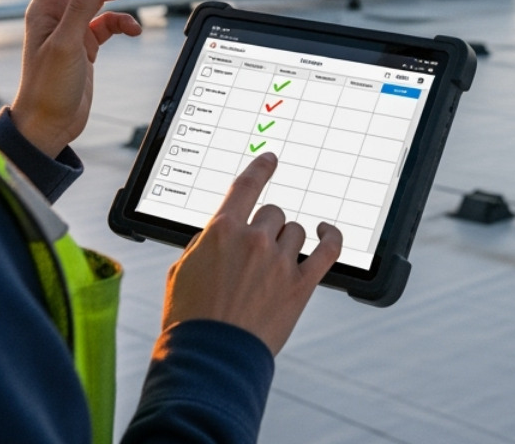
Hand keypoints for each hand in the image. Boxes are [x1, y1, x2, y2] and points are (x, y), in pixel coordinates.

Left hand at [12, 0, 150, 156]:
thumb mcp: (66, 45)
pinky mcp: (86, 45)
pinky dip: (125, 22)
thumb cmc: (47, 88)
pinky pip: (110, 23)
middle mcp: (58, 13)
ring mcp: (73, 28)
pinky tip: (134, 30)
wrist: (47, 124)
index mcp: (46, 7)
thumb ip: (81, 8)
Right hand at [162, 152, 343, 355]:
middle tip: (255, 252)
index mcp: (222, 230)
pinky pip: (328, 249)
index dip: (261, 168)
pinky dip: (331, 237)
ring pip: (296, 231)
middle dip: (265, 227)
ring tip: (273, 264)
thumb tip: (222, 234)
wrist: (210, 357)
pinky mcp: (301, 285)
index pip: (247, 185)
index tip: (270, 159)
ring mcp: (280, 262)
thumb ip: (206, 243)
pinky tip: (327, 232)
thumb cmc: (190, 318)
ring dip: (287, 241)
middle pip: (273, 212)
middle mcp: (254, 239)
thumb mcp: (183, 269)